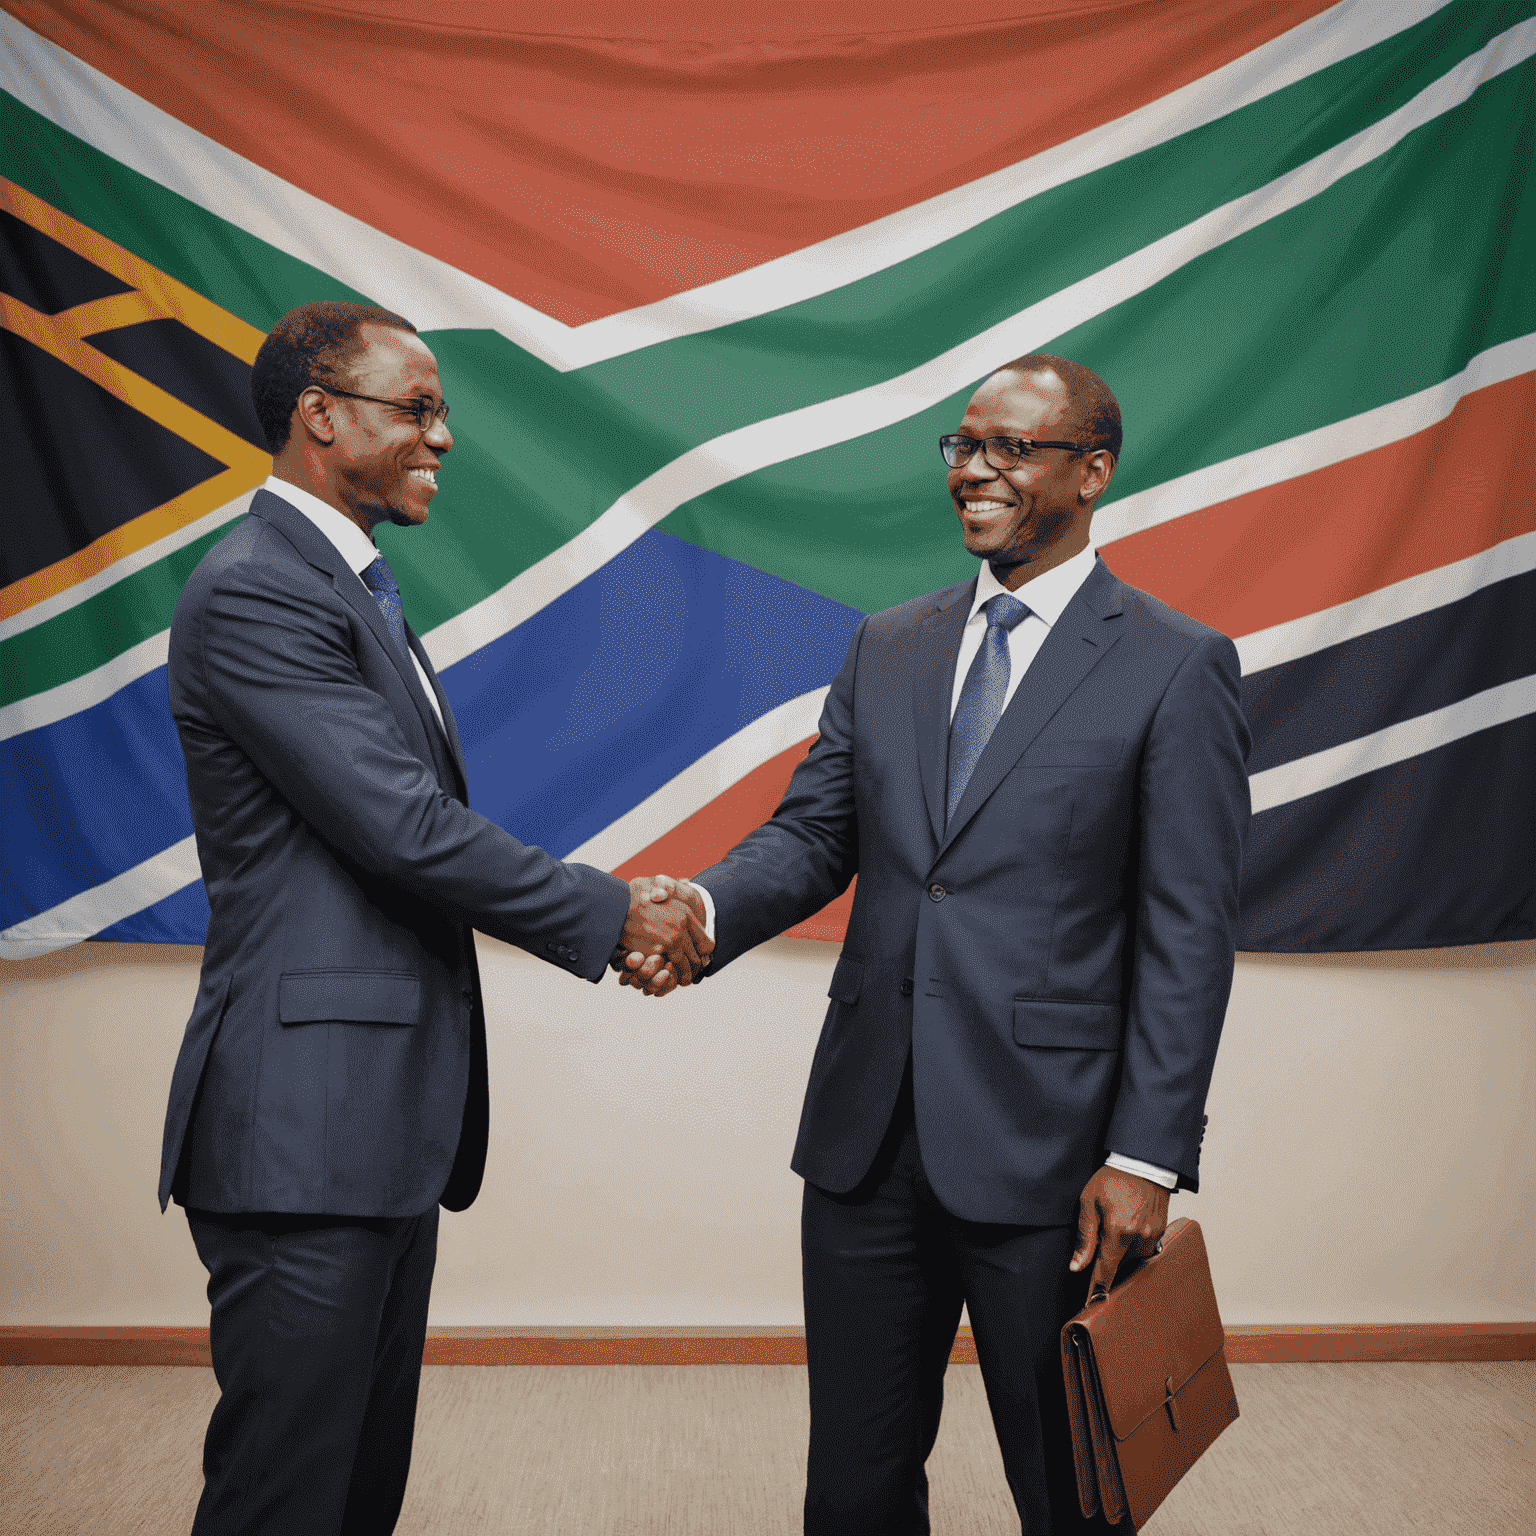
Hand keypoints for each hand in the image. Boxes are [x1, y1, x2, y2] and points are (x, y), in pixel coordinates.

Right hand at [611, 875, 711, 996]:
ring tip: (681, 978)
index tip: (702, 957)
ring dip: (683, 975)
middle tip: (692, 972)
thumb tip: (686, 881)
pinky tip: (665, 974)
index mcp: (685, 914)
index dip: (704, 952)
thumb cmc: (633, 893)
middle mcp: (680, 929)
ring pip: (683, 967)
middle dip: (694, 967)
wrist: (613, 904)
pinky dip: (667, 975)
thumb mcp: (657, 883)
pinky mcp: (652, 953)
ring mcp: (667, 942)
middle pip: (696, 958)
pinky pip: (666, 970)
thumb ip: (672, 885)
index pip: (705, 942)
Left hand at [1069, 1165, 1169, 1299]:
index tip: (1091, 1304)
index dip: (1097, 1288)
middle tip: (1102, 1235)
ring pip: (1133, 1257)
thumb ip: (1084, 1237)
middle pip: (1119, 1264)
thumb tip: (1076, 1266)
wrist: (1142, 1161)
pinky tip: (1128, 1225)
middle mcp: (1139, 1237)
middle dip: (1108, 1258)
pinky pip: (1145, 1248)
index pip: (1106, 1270)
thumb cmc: (1112, 1178)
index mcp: (1118, 1231)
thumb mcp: (1089, 1202)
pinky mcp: (1161, 1231)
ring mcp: (1153, 1235)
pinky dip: (1133, 1243)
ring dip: (1122, 1250)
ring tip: (1115, 1225)